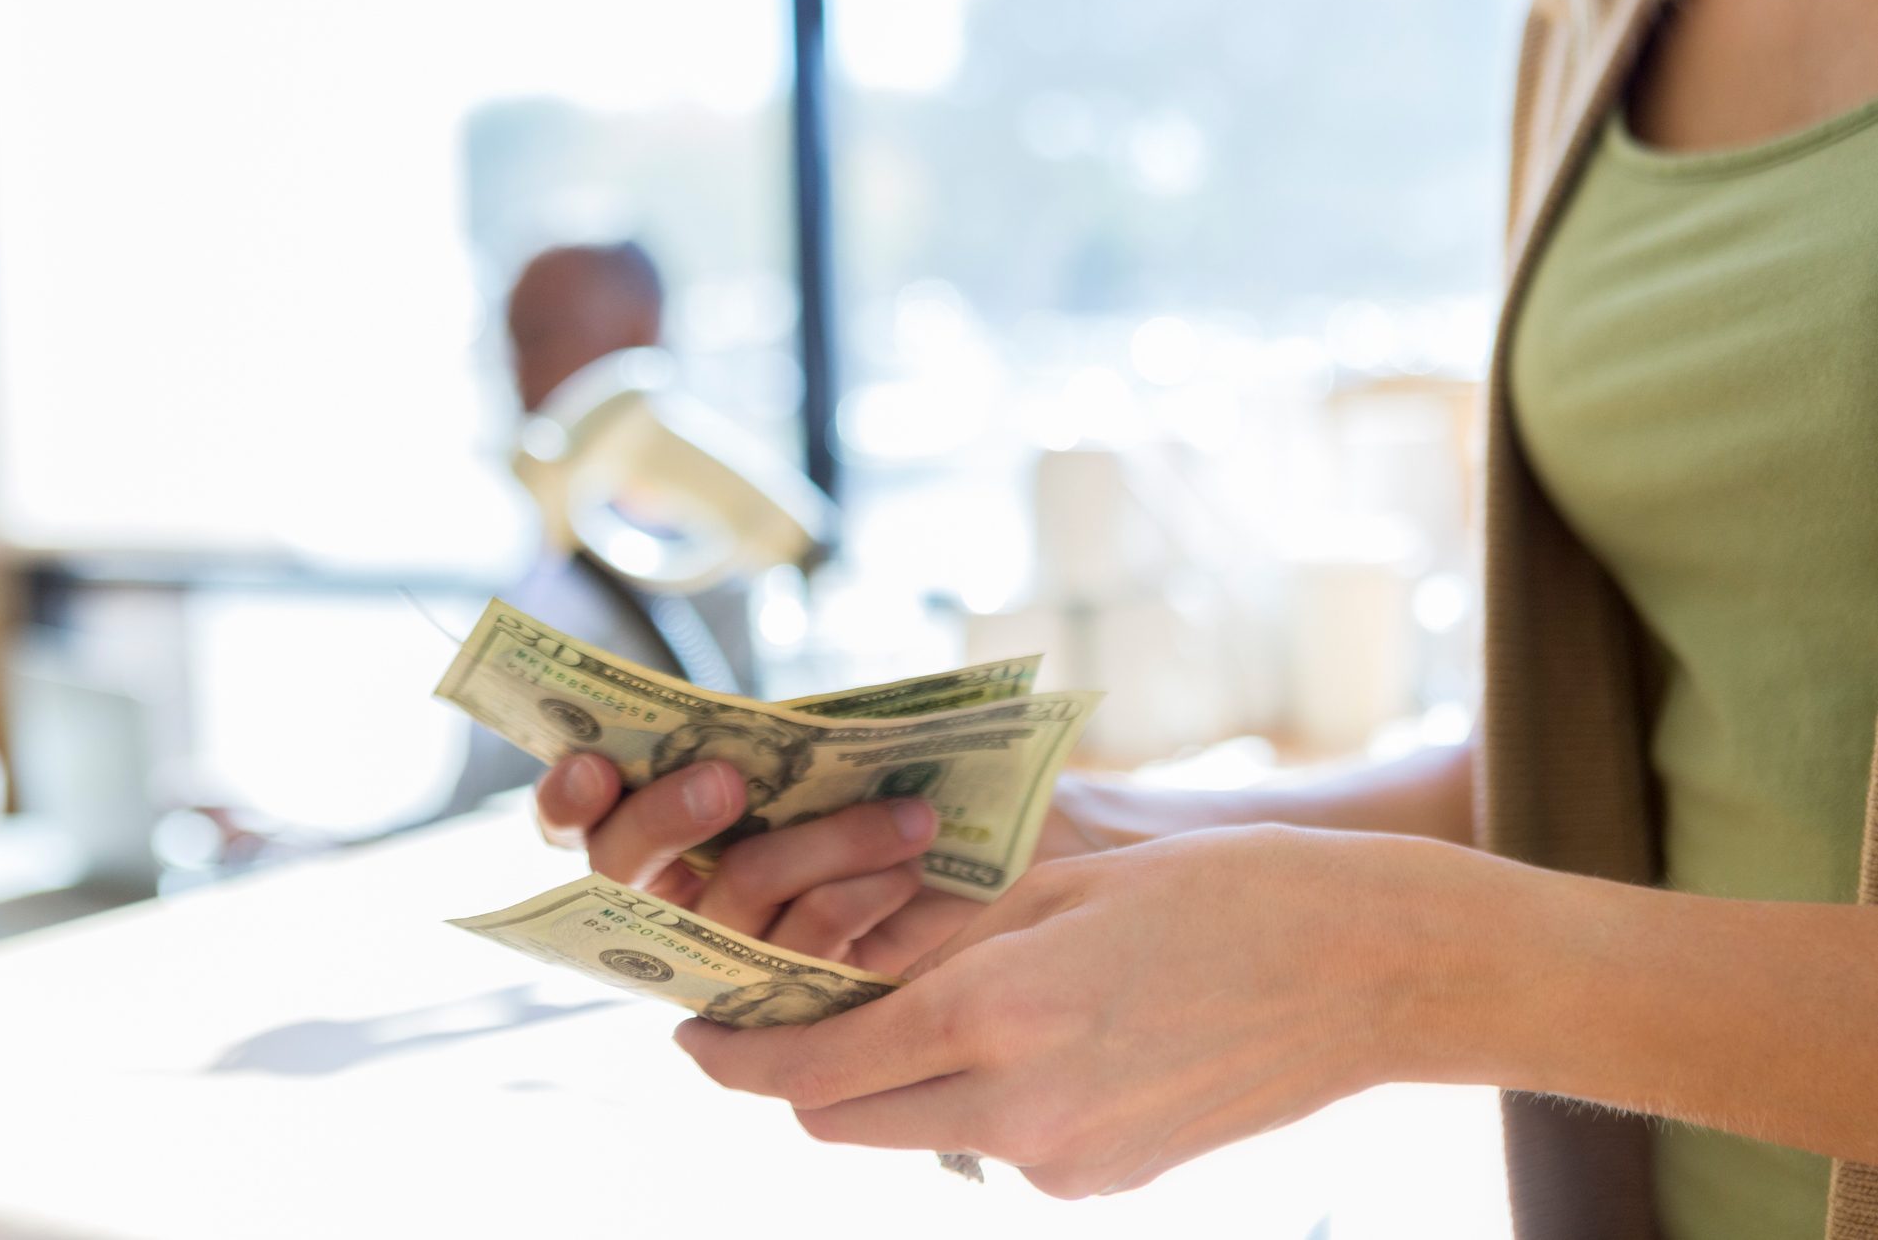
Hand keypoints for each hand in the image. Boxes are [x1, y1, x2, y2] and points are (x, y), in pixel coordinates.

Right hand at [534, 752, 978, 971]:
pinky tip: (913, 870)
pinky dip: (868, 891)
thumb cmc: (863, 808)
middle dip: (667, 815)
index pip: (571, 819)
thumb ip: (776, 743)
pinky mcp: (782, 1005)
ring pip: (742, 891)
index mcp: (645, 833)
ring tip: (911, 816)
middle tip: (725, 781)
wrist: (951, 891)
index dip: (569, 796)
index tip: (594, 764)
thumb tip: (799, 721)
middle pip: (624, 865)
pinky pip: (812, 942)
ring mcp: (717, 961)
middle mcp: (661, 906)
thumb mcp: (811, 765)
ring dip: (830, 841)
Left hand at [675, 825, 1466, 1197]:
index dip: (734, 1058)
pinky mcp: (1112, 1184)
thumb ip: (938, 932)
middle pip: (844, 1122)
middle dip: (798, 1075)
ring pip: (922, 1134)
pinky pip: (1003, 1145)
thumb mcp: (1061, 882)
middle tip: (794, 1012)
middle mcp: (1019, 1113)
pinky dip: (983, 1097)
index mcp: (996, 1015)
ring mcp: (1069, 1164)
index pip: (812, 1070)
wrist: (1373, 971)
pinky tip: (1043, 1031)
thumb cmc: (1221, 890)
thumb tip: (839, 956)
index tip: (693, 1035)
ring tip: (940, 998)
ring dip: (897, 1081)